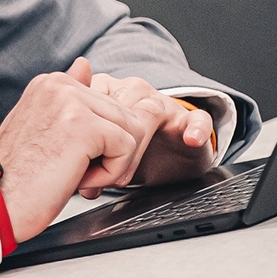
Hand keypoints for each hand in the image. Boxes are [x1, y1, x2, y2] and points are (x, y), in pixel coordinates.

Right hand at [0, 59, 162, 242]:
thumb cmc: (18, 174)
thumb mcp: (39, 124)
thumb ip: (65, 96)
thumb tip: (84, 64)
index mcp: (51, 83)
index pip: (107, 104)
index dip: (102, 141)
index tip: (73, 158)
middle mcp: (60, 84)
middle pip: (122, 115)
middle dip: (111, 151)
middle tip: (78, 172)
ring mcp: (72, 102)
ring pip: (130, 130)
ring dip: (113, 162)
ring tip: (78, 175)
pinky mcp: (85, 126)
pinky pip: (127, 148)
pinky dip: (112, 173)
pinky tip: (81, 180)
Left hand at [83, 66, 215, 195]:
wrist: (169, 155)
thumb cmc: (130, 151)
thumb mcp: (103, 154)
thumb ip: (88, 159)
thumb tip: (80, 185)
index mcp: (107, 92)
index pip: (91, 101)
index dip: (86, 136)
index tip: (83, 166)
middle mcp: (134, 92)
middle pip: (119, 109)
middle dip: (109, 147)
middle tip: (103, 179)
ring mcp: (163, 104)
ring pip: (150, 112)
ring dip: (136, 146)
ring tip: (125, 177)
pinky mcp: (190, 120)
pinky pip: (196, 118)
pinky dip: (195, 127)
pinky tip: (191, 138)